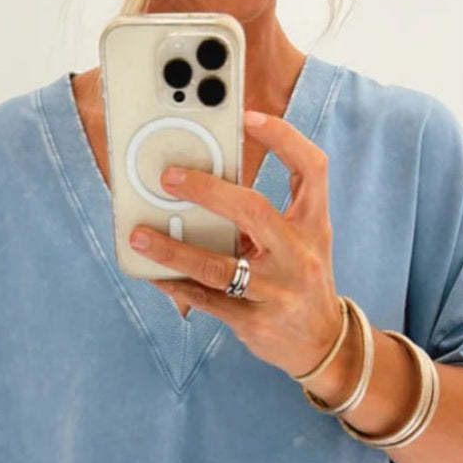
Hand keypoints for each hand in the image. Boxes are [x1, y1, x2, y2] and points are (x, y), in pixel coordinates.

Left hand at [130, 111, 341, 379]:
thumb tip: (205, 191)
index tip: (248, 117)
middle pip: (254, 211)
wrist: (322, 344)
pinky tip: (154, 273)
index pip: (311, 169)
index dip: (283, 138)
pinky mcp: (254, 322)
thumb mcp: (302, 243)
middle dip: (208, 190)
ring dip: (174, 250)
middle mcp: (298, 255)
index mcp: (313, 225)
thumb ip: (266, 216)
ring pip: (218, 266)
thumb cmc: (301, 281)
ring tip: (140, 236)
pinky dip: (176, 285)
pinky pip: (207, 300)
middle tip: (169, 178)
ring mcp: (277, 291)